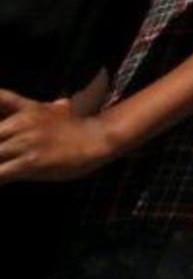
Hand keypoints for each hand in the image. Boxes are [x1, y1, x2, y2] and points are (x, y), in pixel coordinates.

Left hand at [0, 89, 116, 182]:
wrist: (98, 140)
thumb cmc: (78, 128)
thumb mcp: (61, 109)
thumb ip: (52, 107)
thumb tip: (61, 102)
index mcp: (26, 110)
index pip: (0, 99)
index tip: (1, 129)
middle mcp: (22, 123)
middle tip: (1, 153)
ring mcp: (25, 142)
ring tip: (2, 164)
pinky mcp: (30, 162)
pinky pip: (2, 173)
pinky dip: (0, 177)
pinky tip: (3, 179)